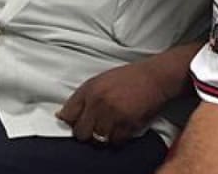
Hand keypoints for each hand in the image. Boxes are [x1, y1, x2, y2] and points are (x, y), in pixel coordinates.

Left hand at [56, 60, 172, 145]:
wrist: (155, 77)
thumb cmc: (129, 77)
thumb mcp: (101, 80)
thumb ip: (82, 97)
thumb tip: (63, 115)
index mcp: (89, 89)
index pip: (68, 114)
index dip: (72, 122)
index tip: (77, 123)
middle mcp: (98, 101)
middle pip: (80, 132)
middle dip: (86, 133)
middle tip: (96, 128)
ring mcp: (112, 113)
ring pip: (97, 139)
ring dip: (103, 137)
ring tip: (110, 128)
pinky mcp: (127, 123)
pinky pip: (115, 141)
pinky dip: (118, 138)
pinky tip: (122, 128)